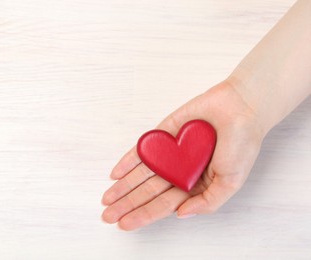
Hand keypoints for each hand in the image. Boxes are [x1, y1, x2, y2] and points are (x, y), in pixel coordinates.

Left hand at [101, 81, 264, 230]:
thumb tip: (180, 215)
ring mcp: (170, 153)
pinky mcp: (163, 135)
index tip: (124, 224)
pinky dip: (128, 161)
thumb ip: (207, 202)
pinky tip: (115, 174)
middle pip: (148, 192)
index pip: (164, 204)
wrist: (241, 108)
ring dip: (123, 186)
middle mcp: (179, 171)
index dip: (144, 215)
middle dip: (127, 204)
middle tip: (107, 216)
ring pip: (142, 173)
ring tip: (107, 199)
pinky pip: (143, 150)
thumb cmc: (241, 145)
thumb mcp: (231, 182)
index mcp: (195, 185)